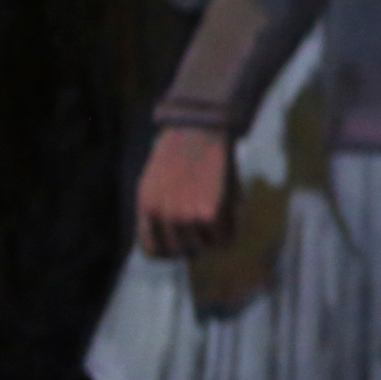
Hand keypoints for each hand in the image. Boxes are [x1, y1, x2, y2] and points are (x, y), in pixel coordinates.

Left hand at [137, 126, 234, 257]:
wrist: (202, 127)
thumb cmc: (185, 149)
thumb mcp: (159, 182)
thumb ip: (164, 210)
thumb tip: (183, 239)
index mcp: (146, 206)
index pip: (153, 250)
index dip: (172, 250)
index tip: (187, 242)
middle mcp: (161, 214)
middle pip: (180, 252)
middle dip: (197, 242)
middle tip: (211, 227)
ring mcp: (183, 216)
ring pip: (203, 247)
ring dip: (216, 233)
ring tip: (225, 210)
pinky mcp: (207, 213)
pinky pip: (223, 238)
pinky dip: (233, 226)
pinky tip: (235, 207)